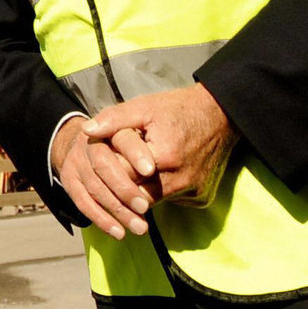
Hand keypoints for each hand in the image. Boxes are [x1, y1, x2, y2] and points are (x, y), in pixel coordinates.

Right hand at [50, 114, 151, 238]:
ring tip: (140, 227)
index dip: (135, 153)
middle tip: (144, 207)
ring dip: (117, 210)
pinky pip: (83, 202)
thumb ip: (147, 146)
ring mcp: (76, 160)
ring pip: (95, 187)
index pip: (122, 138)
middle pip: (104, 164)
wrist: (92, 142)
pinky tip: (119, 232)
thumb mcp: (139, 132)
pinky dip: (101, 219)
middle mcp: (89, 142)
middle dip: (125, 188)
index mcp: (110, 128)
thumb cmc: (128, 143)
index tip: (150, 170)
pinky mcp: (68, 178)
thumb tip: (153, 168)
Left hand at [86, 84, 234, 207]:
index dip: (110, 170)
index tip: (100, 164)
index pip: (124, 176)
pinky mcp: (201, 199)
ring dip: (141, 192)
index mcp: (164, 156)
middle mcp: (181, 179)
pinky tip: (156, 179)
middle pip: (137, 195)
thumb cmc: (178, 109)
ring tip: (131, 177)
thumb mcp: (144, 107)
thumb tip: (87, 131)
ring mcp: (193, 192)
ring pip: (154, 201)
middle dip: (122, 187)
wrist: (220, 115)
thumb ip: (114, 119)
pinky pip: (173, 201)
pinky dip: (162, 192)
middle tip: (112, 175)